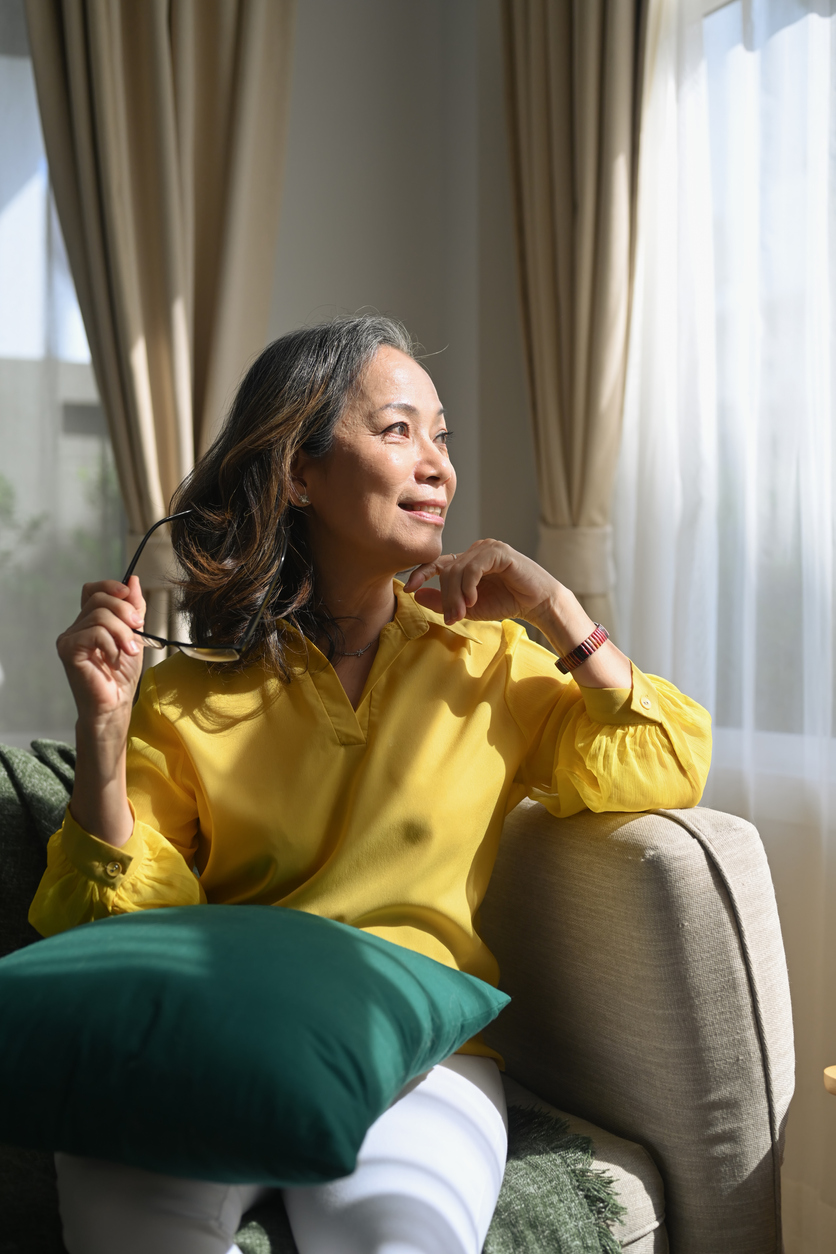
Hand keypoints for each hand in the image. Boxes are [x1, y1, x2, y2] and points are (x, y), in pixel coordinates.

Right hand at [56, 577, 145, 730]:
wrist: (115, 704)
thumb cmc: (122, 675)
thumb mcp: (134, 635)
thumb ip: (133, 609)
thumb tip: (132, 580)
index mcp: (89, 622)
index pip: (93, 590)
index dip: (110, 586)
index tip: (129, 595)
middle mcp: (76, 627)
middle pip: (98, 598)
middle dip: (124, 609)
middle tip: (138, 627)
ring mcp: (69, 638)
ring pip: (99, 616)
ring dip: (122, 632)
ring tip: (130, 651)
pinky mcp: (68, 649)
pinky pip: (93, 633)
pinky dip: (111, 644)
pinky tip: (114, 659)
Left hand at [403, 540, 632, 687]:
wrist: (538, 604)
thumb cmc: (508, 603)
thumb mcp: (469, 607)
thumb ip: (445, 601)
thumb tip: (418, 595)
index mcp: (468, 560)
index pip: (438, 563)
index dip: (422, 573)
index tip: (409, 588)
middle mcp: (476, 550)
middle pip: (447, 570)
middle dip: (446, 596)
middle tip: (452, 617)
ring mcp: (488, 548)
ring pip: (458, 569)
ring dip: (456, 594)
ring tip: (463, 612)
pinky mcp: (499, 551)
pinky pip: (474, 566)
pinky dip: (469, 585)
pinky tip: (473, 599)